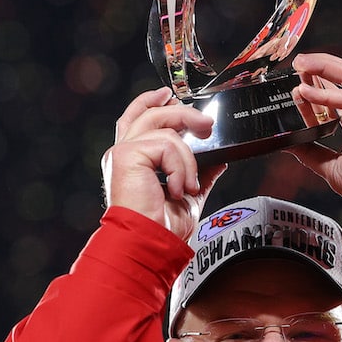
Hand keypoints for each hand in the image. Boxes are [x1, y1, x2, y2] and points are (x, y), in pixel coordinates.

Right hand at [102, 87, 226, 239]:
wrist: (150, 245)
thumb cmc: (162, 229)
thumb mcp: (189, 195)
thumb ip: (201, 173)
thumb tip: (220, 157)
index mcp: (133, 161)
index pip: (137, 118)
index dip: (151, 101)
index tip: (171, 96)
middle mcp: (123, 154)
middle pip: (151, 113)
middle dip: (182, 113)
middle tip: (207, 125)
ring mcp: (122, 153)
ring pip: (164, 127)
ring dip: (188, 157)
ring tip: (189, 185)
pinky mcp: (125, 156)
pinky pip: (165, 143)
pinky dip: (181, 166)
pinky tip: (179, 188)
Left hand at [286, 52, 341, 203]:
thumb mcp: (331, 167)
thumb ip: (311, 153)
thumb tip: (290, 144)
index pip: (333, 106)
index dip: (313, 99)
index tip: (295, 94)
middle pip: (341, 85)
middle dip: (317, 74)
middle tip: (296, 68)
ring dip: (323, 68)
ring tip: (301, 63)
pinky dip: (327, 93)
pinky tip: (306, 91)